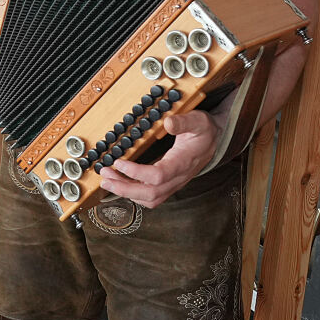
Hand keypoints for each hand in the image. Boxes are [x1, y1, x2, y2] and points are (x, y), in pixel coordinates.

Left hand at [97, 110, 220, 207]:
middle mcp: (178, 178)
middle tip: (105, 176)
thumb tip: (168, 123)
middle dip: (124, 188)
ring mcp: (174, 183)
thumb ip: (183, 122)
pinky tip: (121, 183)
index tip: (119, 162)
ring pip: (150, 199)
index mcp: (183, 162)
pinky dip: (134, 194)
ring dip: (126, 193)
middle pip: (150, 194)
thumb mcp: (197, 120)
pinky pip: (151, 198)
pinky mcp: (170, 185)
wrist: (214, 141)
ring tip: (108, 179)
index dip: (136, 173)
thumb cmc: (204, 131)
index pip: (158, 176)